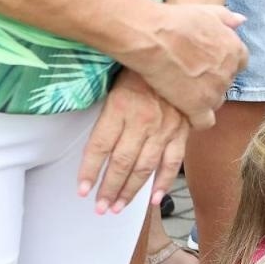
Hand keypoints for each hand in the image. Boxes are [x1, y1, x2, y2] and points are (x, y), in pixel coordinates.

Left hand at [77, 70, 188, 212]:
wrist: (183, 55)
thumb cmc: (141, 66)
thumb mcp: (115, 77)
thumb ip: (105, 106)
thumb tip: (88, 131)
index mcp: (121, 106)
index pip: (100, 145)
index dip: (89, 170)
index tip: (82, 190)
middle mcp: (142, 121)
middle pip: (122, 162)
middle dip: (109, 188)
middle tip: (99, 207)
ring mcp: (165, 128)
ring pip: (145, 167)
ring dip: (130, 190)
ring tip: (117, 207)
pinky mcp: (182, 131)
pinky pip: (172, 161)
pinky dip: (163, 182)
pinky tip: (153, 199)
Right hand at [129, 3, 247, 129]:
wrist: (154, 37)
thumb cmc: (176, 21)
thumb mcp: (206, 11)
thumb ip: (226, 18)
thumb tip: (241, 21)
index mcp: (235, 50)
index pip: (239, 63)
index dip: (223, 64)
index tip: (207, 63)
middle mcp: (229, 72)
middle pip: (226, 83)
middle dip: (212, 81)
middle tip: (190, 76)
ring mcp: (215, 91)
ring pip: (215, 102)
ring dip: (203, 99)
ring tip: (182, 91)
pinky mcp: (198, 106)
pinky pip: (204, 122)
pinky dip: (196, 119)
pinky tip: (184, 112)